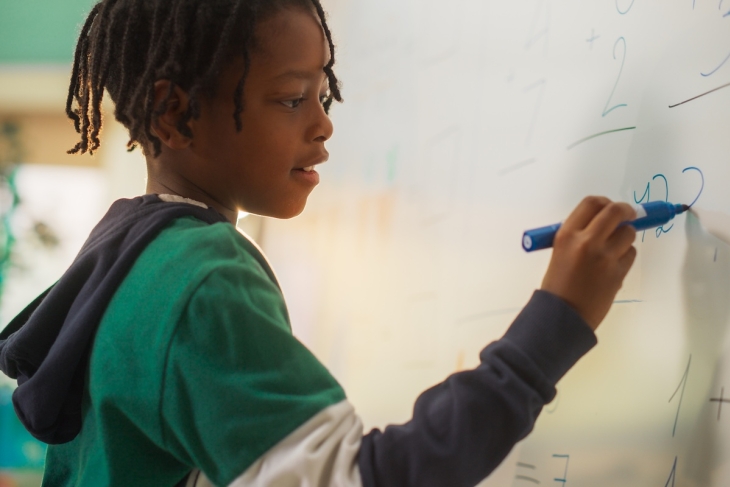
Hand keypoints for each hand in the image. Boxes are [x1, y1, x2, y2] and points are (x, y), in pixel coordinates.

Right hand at [541, 196, 636, 329]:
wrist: (562, 315)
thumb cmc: (557, 284)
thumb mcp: (561, 252)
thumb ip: (580, 235)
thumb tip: (605, 222)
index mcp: (567, 235)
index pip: (592, 203)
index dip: (605, 202)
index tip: (610, 207)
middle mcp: (587, 241)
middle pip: (615, 211)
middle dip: (626, 210)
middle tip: (629, 215)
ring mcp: (605, 257)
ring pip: (628, 233)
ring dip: (625, 236)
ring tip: (614, 248)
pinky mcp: (618, 272)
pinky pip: (631, 253)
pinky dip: (626, 255)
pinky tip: (614, 265)